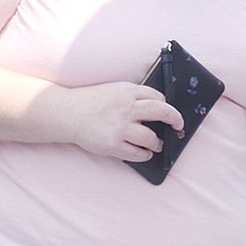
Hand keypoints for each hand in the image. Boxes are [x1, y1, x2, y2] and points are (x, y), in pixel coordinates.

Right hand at [61, 82, 185, 162]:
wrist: (66, 113)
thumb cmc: (91, 102)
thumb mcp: (114, 90)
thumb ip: (134, 96)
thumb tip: (157, 108)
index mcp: (127, 92)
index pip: (158, 97)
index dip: (166, 105)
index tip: (169, 111)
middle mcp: (126, 108)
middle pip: (162, 112)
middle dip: (175, 120)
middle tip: (178, 126)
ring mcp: (120, 127)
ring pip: (151, 137)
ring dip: (158, 143)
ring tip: (157, 144)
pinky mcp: (113, 144)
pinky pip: (138, 153)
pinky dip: (145, 154)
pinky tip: (145, 153)